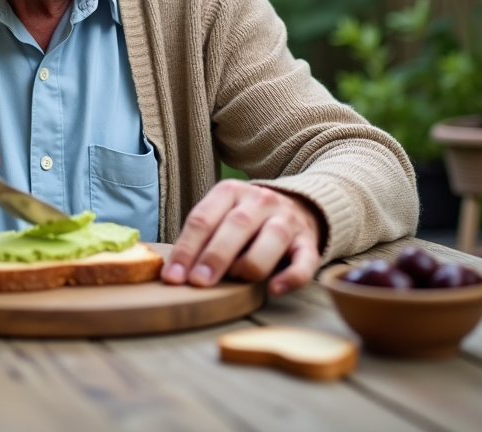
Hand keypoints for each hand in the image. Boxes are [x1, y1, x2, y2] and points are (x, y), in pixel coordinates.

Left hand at [161, 180, 322, 296]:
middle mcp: (260, 201)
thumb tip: (175, 272)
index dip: (186, 249)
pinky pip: (305, 261)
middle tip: (199, 282)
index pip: (203, 219)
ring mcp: (287, 220)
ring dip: (251, 264)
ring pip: (273, 238)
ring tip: (237, 279)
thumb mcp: (220, 216)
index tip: (173, 277)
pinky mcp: (308, 242)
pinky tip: (274, 289)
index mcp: (230, 192)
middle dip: (215, 256)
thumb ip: (202, 237)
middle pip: (236, 225)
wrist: (295, 208)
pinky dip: (291, 277)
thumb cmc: (245, 221)